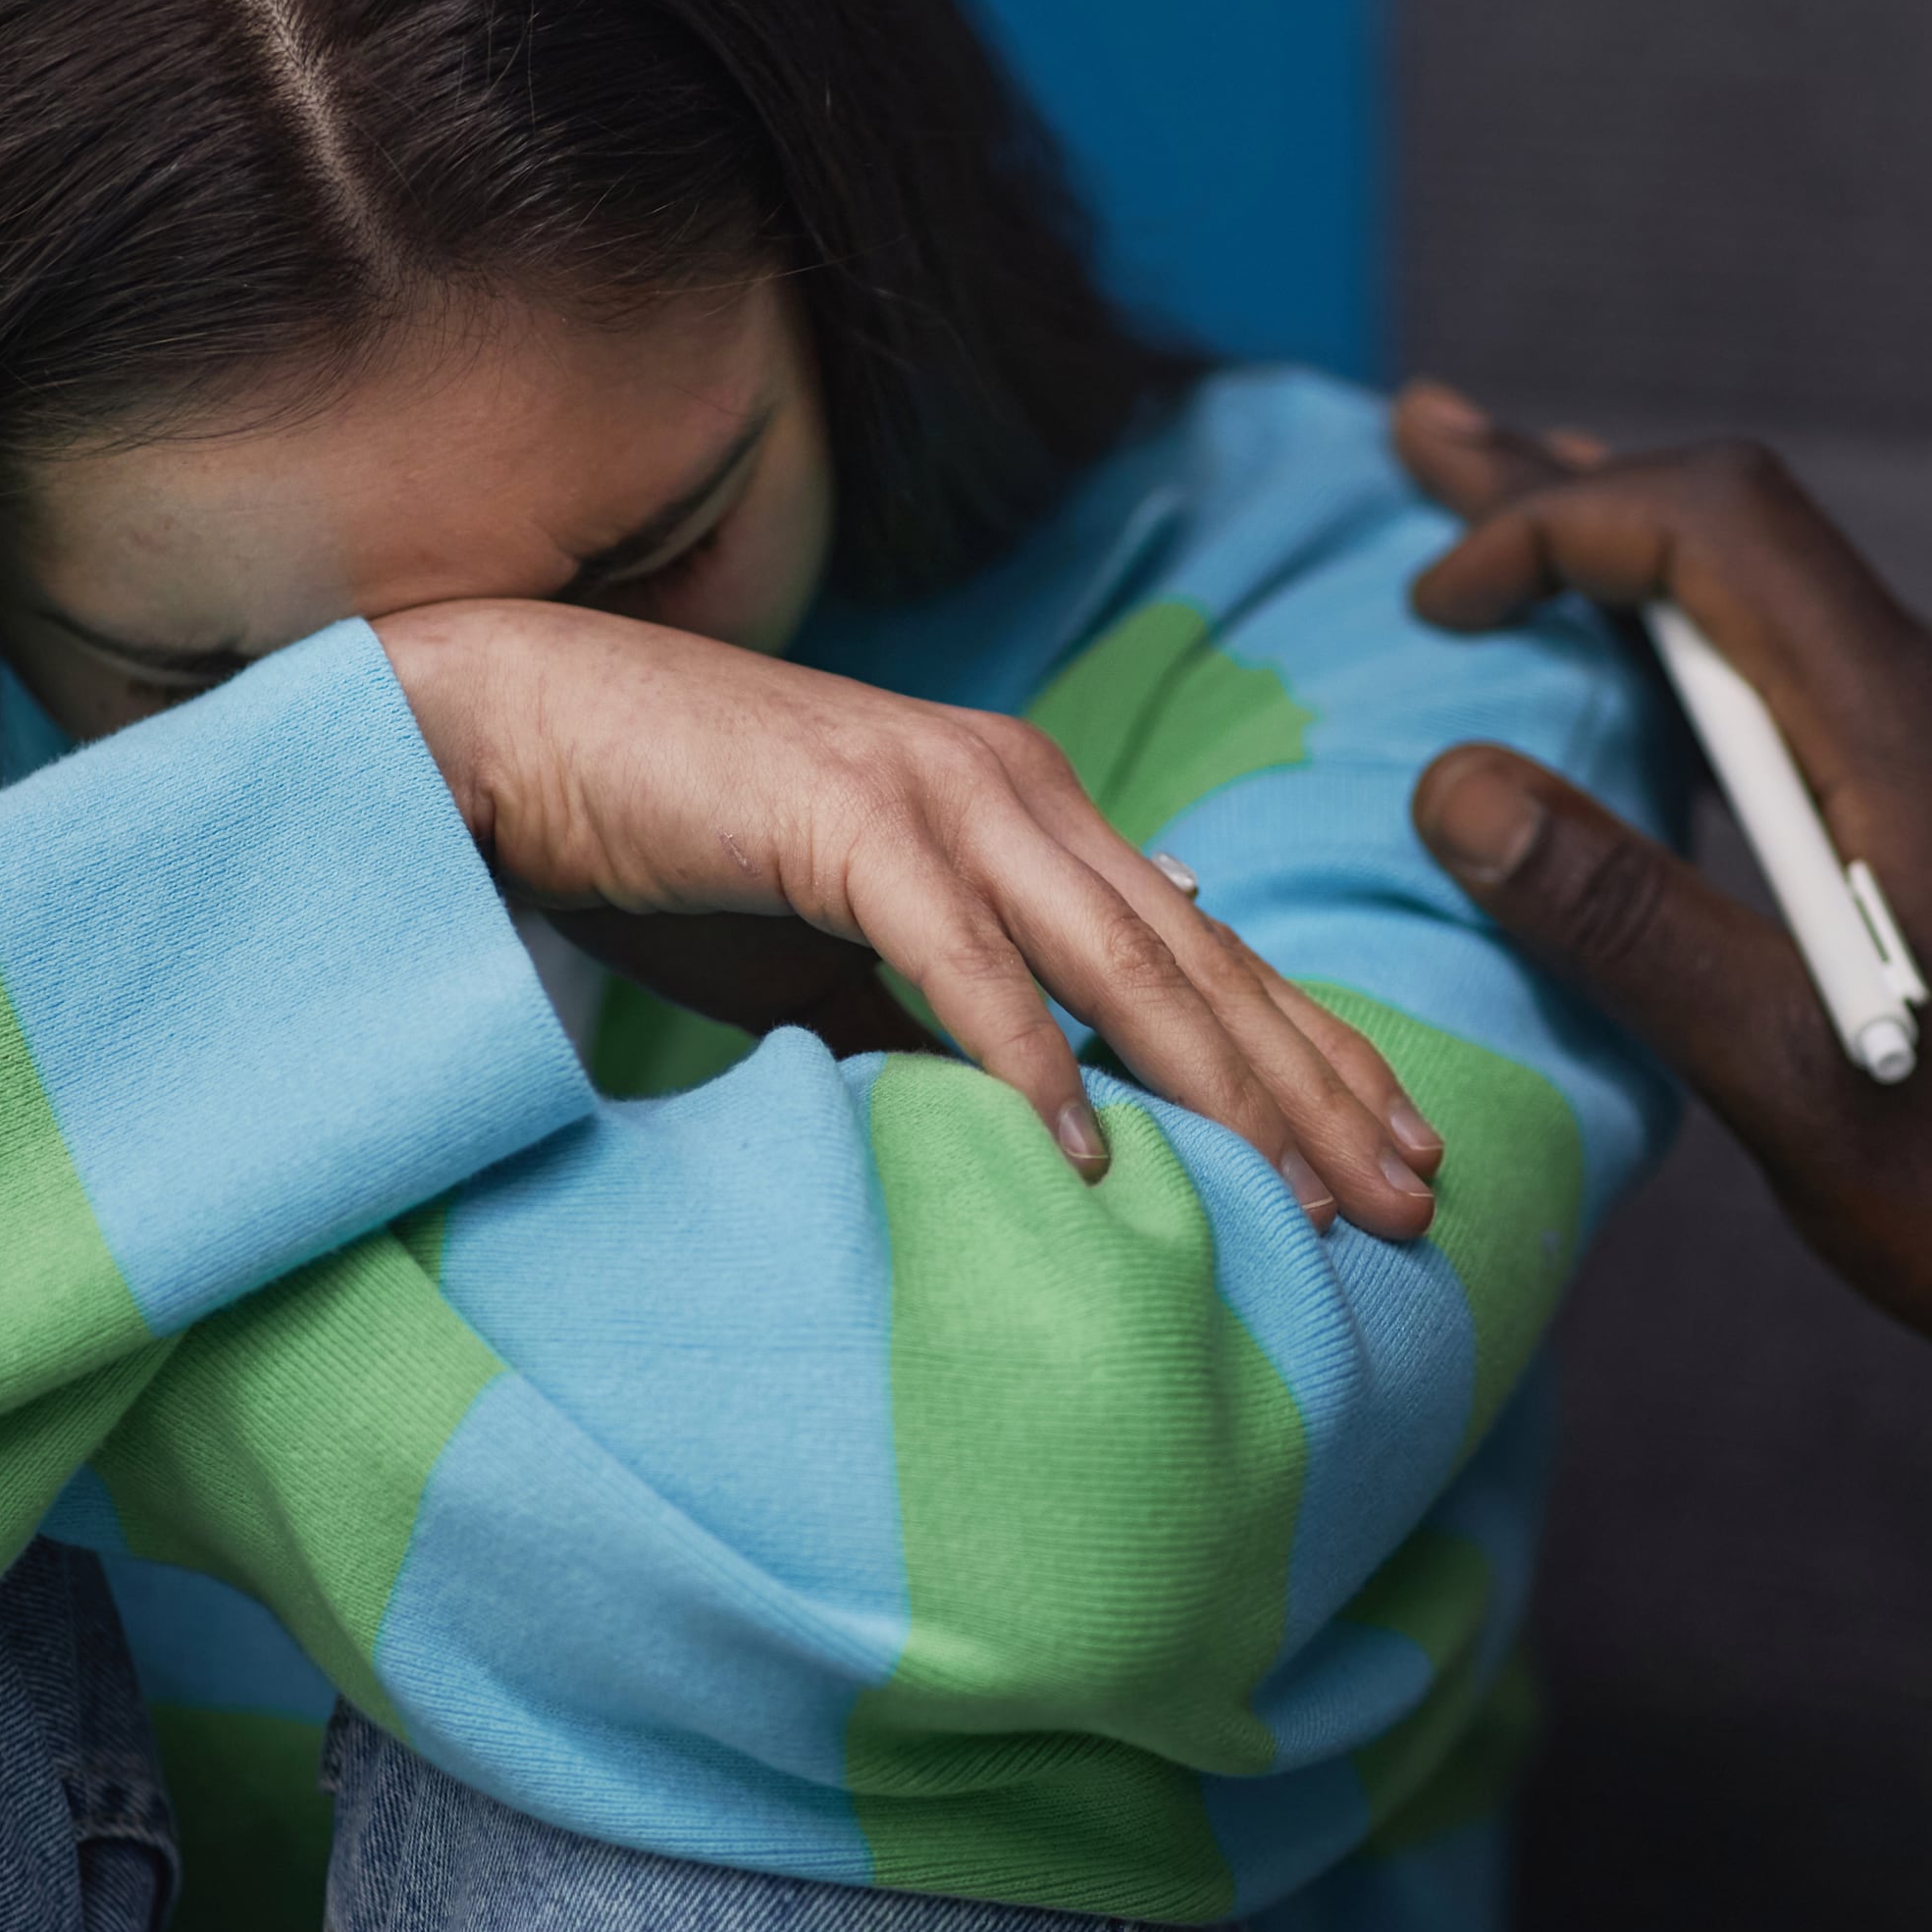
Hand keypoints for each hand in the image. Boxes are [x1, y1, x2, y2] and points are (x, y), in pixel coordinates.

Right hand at [375, 600, 1444, 1241]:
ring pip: (1120, 963)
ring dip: (1223, 1090)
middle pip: (1200, 965)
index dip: (1314, 1053)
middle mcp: (1012, 787)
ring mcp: (935, 793)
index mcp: (1029, 809)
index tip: (1403, 1155)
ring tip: (1307, 1199)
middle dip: (1317, 1089)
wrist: (516, 729)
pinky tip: (1094, 1158)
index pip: (1206, 951)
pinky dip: (1031, 1059)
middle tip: (1415, 1201)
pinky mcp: (844, 819)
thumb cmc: (676, 849)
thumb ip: (956, 1009)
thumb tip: (1066, 1106)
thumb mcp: (846, 952)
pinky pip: (963, 960)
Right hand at [1389, 381, 1931, 1408]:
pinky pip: (1868, 704)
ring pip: (1814, 624)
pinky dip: (1743, 675)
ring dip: (1658, 588)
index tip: (1438, 605)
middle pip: (1756, 541)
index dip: (1554, 523)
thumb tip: (1455, 787)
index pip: (1716, 522)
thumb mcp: (1798, 1092)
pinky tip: (1700, 727)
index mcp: (1914, 741)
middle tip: (1431, 433)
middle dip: (1575, 490)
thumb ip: (1629, 925)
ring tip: (1531, 569)